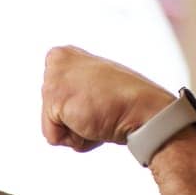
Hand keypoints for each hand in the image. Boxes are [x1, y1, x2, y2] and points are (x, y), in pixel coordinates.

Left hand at [39, 46, 171, 152]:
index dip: (76, 107)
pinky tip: (92, 122)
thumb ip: (76, 87)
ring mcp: (52, 79)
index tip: (97, 97)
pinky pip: (54, 138)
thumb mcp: (96, 82)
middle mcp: (54, 61)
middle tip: (99, 106)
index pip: (52, 98)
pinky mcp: (54, 100)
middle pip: (49, 111)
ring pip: (52, 126)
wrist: (145, 110)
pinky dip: (75, 139)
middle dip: (74, 119)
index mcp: (63, 55)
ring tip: (97, 114)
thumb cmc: (127, 99)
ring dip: (76, 130)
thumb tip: (70, 102)